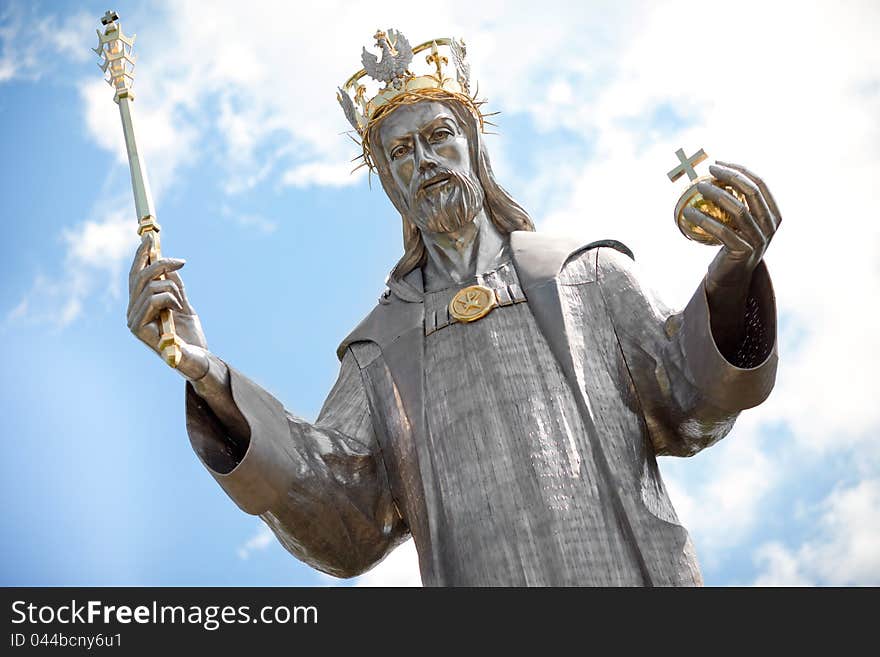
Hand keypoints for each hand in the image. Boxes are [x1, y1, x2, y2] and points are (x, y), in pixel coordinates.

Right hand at [126, 233, 209, 379]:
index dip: (140, 255)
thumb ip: (173, 286)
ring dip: (172, 289)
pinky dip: (171, 299)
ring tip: (182, 303)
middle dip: (160, 263)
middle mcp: (132, 312)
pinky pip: (153, 299)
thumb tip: (167, 265)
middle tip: (181, 262)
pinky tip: (178, 311)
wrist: (199, 359)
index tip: (150, 238)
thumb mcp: (183, 304)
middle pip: (139, 276)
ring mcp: (133, 321)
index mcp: (139, 305)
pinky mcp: (138, 329)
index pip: (135, 275)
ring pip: (149, 286)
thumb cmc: (191, 336)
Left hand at [682, 161, 781, 290]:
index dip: (739, 170)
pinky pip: (723, 231)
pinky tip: (688, 212)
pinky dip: (704, 219)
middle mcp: (770, 225)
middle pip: (751, 192)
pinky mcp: (744, 252)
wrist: (731, 276)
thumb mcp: (739, 221)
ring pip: (738, 210)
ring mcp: (759, 239)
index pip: (759, 183)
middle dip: (730, 176)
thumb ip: (735, 201)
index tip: (717, 163)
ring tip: (698, 187)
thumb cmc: (731, 243)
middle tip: (708, 171)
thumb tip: (710, 174)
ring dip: (716, 195)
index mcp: (773, 213)